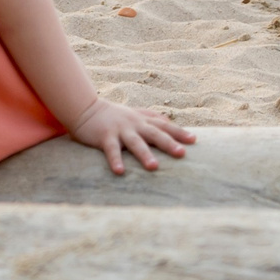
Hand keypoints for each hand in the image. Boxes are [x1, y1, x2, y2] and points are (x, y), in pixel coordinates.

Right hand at [69, 96, 194, 174]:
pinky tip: (120, 171)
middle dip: (168, 143)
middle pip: (154, 133)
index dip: (179, 132)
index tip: (194, 140)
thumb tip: (169, 121)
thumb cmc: (112, 114)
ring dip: (144, 154)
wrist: (85, 108)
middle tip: (181, 153)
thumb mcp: (133, 113)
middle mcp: (134, 124)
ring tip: (154, 167)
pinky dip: (115, 160)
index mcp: (142, 120)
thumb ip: (151, 116)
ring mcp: (120, 130)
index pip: (164, 126)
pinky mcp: (105, 136)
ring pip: (135, 142)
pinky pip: (111, 150)